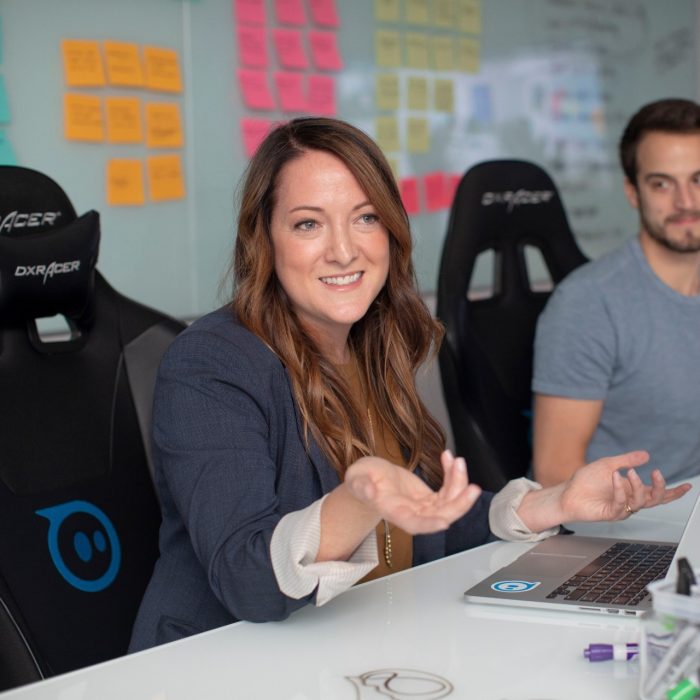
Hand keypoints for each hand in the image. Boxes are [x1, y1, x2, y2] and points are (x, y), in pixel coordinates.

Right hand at [344, 450, 481, 533]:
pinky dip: (452, 474)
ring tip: (457, 460)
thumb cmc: (360, 481)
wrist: (368, 480)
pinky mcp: (429, 497)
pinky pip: (447, 489)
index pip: (415, 524)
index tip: (445, 522)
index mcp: (395, 512)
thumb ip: (361, 486)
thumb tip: (368, 491)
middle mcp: (413, 513)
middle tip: (472, 488)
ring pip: (449, 502)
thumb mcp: (356, 480)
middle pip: (441, 515)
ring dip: (458, 483)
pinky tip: (448, 457)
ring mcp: (423, 506)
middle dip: (459, 503)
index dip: (430, 524)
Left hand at [558, 450, 691, 522]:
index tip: (687, 486)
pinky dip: (620, 490)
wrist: (566, 493)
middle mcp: (629, 500)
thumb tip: (646, 455)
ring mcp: (621, 508)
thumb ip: (626, 460)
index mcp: (631, 490)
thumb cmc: (585, 481)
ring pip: (640, 502)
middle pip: (654, 500)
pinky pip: (621, 503)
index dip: (672, 491)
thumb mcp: (608, 465)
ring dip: (637, 486)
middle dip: (659, 488)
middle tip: (656, 474)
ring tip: (629, 472)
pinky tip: (616, 478)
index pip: (656, 493)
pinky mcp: (610, 513)